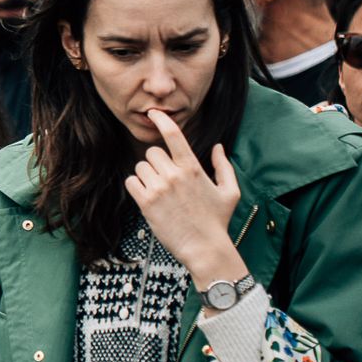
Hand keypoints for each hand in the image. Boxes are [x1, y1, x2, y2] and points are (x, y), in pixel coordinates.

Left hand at [125, 109, 243, 283]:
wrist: (204, 248)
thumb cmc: (217, 220)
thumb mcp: (230, 192)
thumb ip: (223, 166)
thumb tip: (218, 147)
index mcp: (193, 168)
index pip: (173, 135)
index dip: (162, 120)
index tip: (154, 113)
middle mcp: (174, 175)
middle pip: (152, 152)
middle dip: (157, 163)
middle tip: (167, 180)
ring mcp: (158, 188)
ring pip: (140, 167)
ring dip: (147, 176)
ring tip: (160, 192)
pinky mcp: (146, 202)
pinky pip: (131, 182)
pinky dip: (137, 188)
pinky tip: (149, 198)